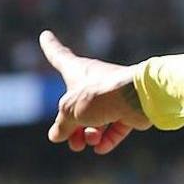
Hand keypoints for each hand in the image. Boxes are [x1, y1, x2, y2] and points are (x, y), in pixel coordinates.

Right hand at [39, 30, 151, 154]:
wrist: (137, 98)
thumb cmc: (101, 95)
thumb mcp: (70, 111)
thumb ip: (61, 124)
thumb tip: (57, 135)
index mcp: (77, 71)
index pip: (58, 56)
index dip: (50, 46)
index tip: (45, 35)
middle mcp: (94, 81)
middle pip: (76, 105)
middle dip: (71, 128)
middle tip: (73, 142)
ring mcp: (111, 95)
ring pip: (95, 120)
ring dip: (89, 135)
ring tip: (89, 141)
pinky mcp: (127, 109)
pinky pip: (114, 127)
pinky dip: (107, 138)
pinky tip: (101, 148)